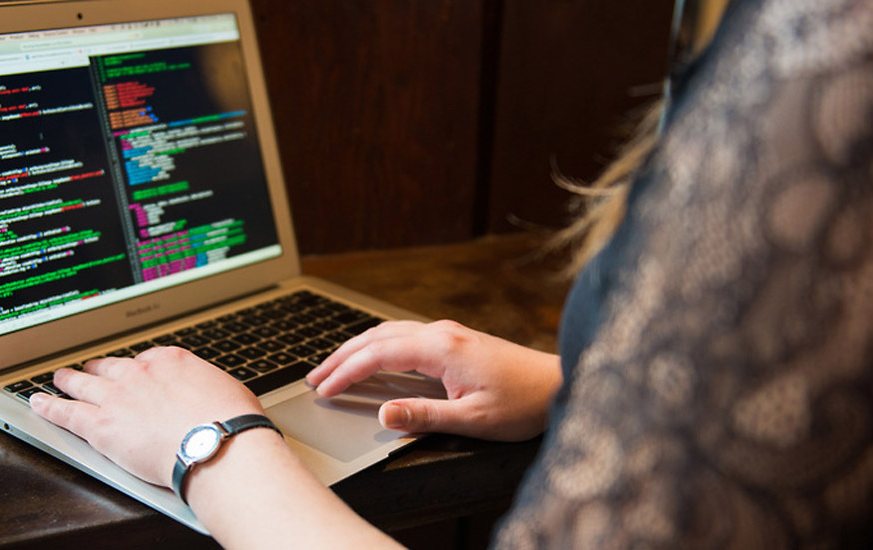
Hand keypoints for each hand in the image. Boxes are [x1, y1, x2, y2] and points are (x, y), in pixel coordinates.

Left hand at [29, 346, 263, 486]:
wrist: (219, 446)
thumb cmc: (231, 424)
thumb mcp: (227, 391)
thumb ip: (207, 389)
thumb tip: (212, 397)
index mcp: (171, 361)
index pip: (144, 361)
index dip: (135, 370)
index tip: (134, 375)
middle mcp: (140, 373)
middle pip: (110, 368)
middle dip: (98, 368)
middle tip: (89, 369)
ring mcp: (117, 398)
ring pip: (83, 384)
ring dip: (69, 381)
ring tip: (59, 378)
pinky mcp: (102, 426)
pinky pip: (67, 412)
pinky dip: (49, 406)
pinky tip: (39, 403)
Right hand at [307, 320, 561, 440]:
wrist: (558, 384)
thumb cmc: (522, 402)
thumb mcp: (472, 418)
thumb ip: (424, 415)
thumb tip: (383, 414)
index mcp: (440, 348)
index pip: (377, 355)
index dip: (346, 373)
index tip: (324, 389)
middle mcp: (440, 333)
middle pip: (376, 337)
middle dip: (341, 356)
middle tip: (314, 377)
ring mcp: (448, 333)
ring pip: (388, 332)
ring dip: (357, 348)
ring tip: (333, 366)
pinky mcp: (454, 339)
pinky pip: (403, 334)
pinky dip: (378, 345)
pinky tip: (372, 356)